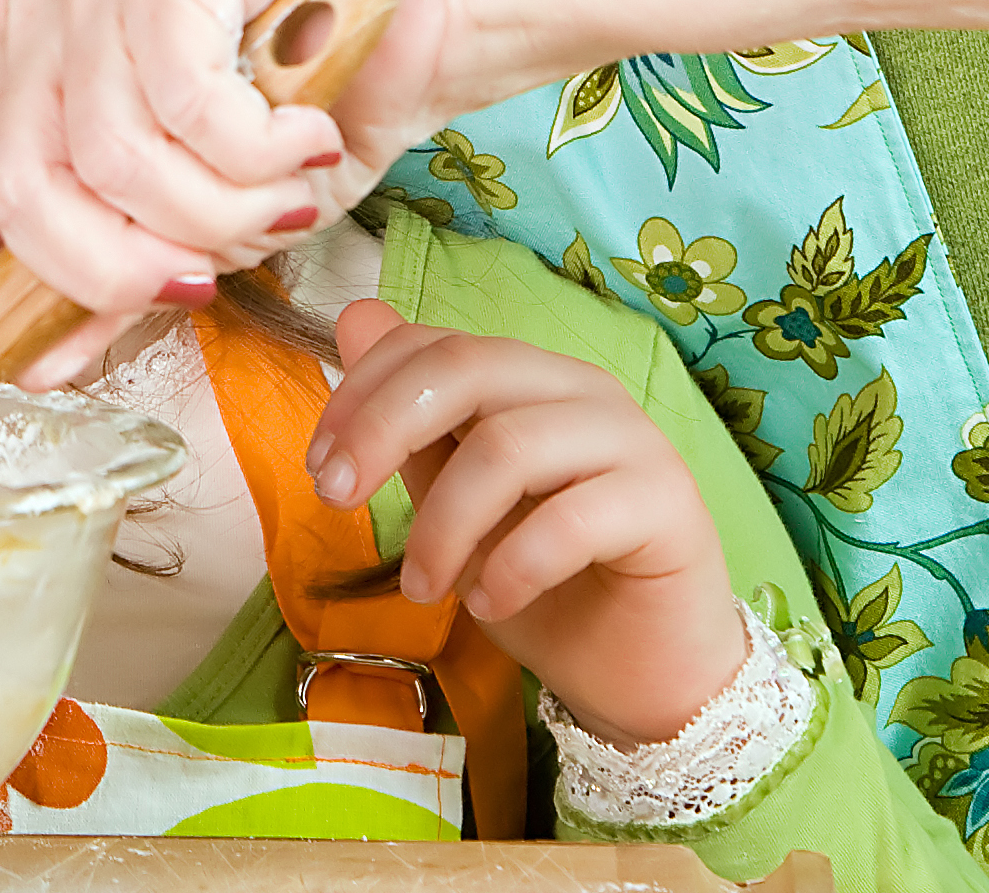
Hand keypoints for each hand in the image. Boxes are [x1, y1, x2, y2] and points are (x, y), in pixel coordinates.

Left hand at [0, 0, 475, 406]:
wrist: (428, 11)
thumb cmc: (313, 115)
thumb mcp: (208, 225)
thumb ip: (121, 282)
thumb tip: (37, 367)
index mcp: (33, 82)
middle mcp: (44, 17)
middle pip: (23, 191)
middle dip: (115, 272)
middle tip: (203, 282)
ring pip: (109, 156)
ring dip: (213, 213)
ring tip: (279, 193)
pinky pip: (183, 100)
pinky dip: (255, 152)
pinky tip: (300, 136)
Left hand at [310, 301, 743, 746]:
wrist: (639, 672)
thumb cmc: (541, 583)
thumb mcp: (452, 500)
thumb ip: (411, 424)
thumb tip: (353, 316)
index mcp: (529, 378)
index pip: (433, 345)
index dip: (361, 394)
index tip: (319, 468)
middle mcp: (583, 391)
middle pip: (467, 368)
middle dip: (383, 430)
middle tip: (337, 501)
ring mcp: (633, 441)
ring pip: (509, 446)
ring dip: (444, 525)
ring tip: (423, 587)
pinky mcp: (669, 505)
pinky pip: (572, 519)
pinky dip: (512, 567)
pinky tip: (488, 604)